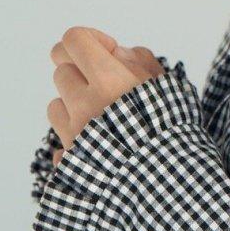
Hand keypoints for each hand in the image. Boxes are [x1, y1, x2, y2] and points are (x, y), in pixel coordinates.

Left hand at [48, 26, 164, 156]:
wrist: (171, 189)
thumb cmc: (173, 133)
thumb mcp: (169, 88)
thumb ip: (141, 62)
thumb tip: (117, 52)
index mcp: (110, 80)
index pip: (74, 40)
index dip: (90, 40)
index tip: (109, 53)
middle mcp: (84, 105)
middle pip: (62, 71)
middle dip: (83, 74)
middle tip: (109, 90)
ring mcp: (72, 135)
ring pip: (56, 105)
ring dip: (74, 107)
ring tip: (104, 122)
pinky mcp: (67, 162)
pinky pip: (59, 143)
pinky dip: (74, 142)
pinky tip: (101, 149)